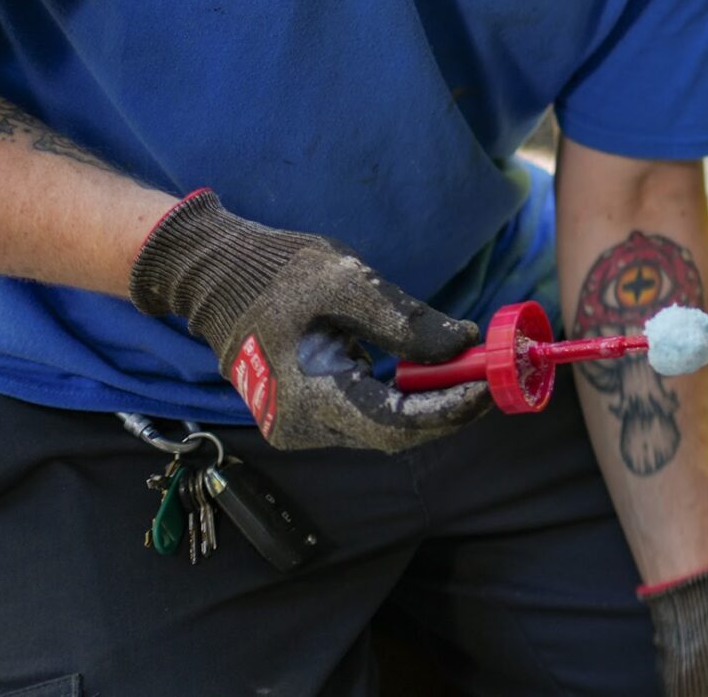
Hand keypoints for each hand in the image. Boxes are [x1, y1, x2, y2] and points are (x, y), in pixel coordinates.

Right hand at [128, 189, 489, 451]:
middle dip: (446, 407)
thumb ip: (406, 321)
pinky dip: (399, 397)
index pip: (397, 424)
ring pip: (379, 427)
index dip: (450, 409)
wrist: (216, 277)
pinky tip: (425, 372)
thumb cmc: (278, 273)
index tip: (491, 383)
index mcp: (310, 399)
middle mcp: (302, 427)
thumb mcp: (348, 283)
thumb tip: (464, 343)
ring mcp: (297, 426)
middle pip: (392, 433)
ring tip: (466, 370)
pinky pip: (361, 415)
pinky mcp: (300, 415)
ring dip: (425, 403)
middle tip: (490, 376)